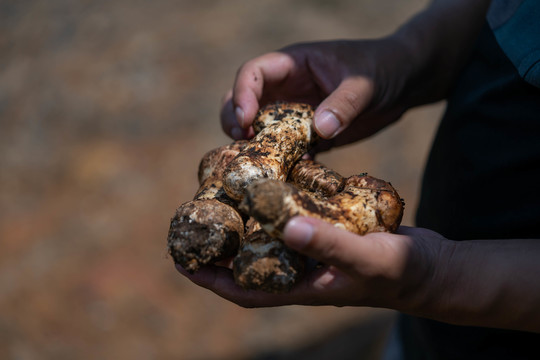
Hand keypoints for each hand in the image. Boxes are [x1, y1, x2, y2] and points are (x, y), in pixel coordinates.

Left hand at [176, 218, 442, 308]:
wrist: (432, 267)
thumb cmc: (402, 272)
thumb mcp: (367, 258)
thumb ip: (330, 245)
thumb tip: (287, 228)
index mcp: (302, 286)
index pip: (244, 291)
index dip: (211, 279)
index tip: (181, 261)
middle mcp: (302, 271)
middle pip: (249, 262)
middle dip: (222, 245)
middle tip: (199, 216)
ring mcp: (314, 252)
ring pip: (269, 239)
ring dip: (248, 221)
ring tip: (227, 195)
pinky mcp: (328, 234)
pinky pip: (294, 220)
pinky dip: (280, 205)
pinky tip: (274, 181)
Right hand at [220, 39, 415, 150]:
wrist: (402, 84)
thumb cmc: (383, 69)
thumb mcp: (365, 82)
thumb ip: (344, 103)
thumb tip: (320, 129)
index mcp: (293, 65)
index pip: (253, 73)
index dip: (243, 94)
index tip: (246, 120)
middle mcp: (287, 88)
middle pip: (244, 100)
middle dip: (235, 121)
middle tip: (241, 143)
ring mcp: (295, 112)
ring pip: (260, 127)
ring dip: (254, 144)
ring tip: (260, 161)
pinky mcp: (308, 135)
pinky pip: (286, 148)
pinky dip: (282, 160)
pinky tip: (289, 172)